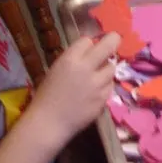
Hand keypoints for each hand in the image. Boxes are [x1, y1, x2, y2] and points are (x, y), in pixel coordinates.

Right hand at [26, 33, 120, 150]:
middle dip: (113, 41)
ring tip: (97, 76)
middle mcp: (86, 68)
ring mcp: (97, 84)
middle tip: (114, 40)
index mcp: (69, 60)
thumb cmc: (47, 96)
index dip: (89, 44)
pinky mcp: (104, 98)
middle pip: (109, 45)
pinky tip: (95, 92)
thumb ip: (73, 59)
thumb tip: (91, 50)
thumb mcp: (56, 70)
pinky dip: (105, 86)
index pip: (87, 40)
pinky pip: (110, 85)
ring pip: (112, 68)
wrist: (49, 122)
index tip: (89, 48)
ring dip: (106, 69)